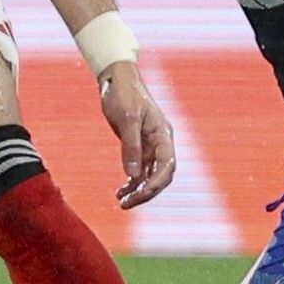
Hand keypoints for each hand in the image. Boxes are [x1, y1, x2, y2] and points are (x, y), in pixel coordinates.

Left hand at [98, 63, 175, 207]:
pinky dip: (131, 183)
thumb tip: (134, 175)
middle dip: (146, 193)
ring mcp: (150, 145)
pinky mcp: (138, 146)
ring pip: (149, 176)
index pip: (167, 166)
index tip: (140, 195)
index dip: (156, 184)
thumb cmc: (124, 93)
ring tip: (121, 203)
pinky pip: (139, 170)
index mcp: (163, 134)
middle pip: (160, 176)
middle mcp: (160, 142)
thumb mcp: (127, 117)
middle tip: (126, 205)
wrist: (116, 78)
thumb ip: (131, 146)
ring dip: (138, 191)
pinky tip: (119, 192)